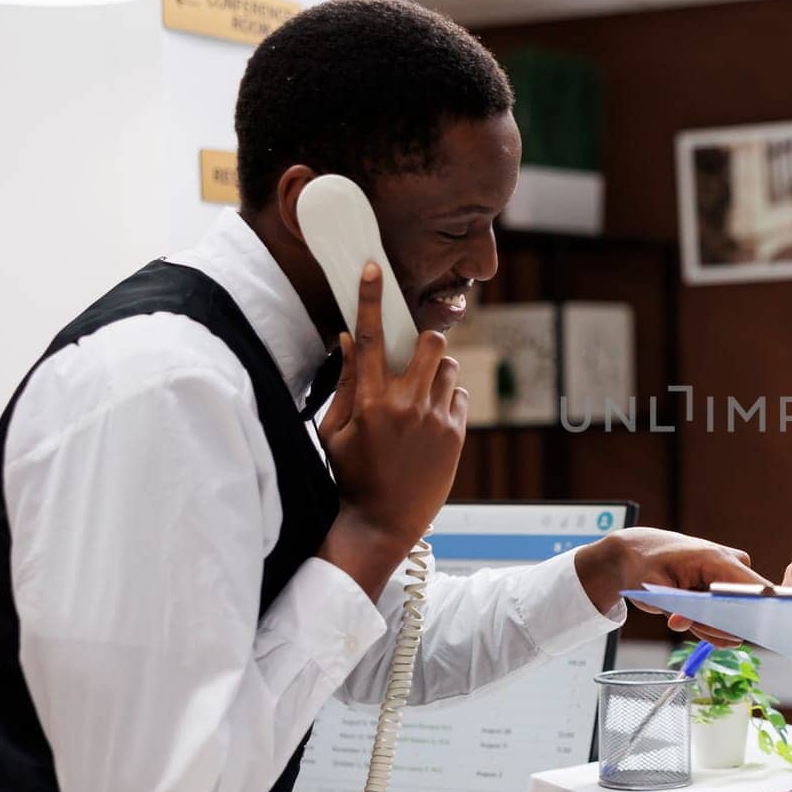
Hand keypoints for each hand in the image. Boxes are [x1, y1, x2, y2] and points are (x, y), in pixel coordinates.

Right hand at [317, 263, 466, 596]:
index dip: (369, 298)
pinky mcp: (456, 435)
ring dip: (434, 370)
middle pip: (430, 342)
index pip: (368, 338)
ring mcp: (435, 420)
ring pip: (449, 366)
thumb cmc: (350, 475)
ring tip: (418, 394)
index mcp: (369, 402)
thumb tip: (345, 337)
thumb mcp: (332, 430)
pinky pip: (459, 394)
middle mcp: (406, 406)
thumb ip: (343, 383)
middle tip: (413, 353)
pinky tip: (430, 418)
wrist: (381, 523)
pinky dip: (447, 396)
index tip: (372, 268)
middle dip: (424, 339)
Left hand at [575, 527, 769, 645]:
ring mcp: (733, 572)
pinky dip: (708, 622)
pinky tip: (689, 616)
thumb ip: (678, 610)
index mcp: (718, 559)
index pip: (757, 591)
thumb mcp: (653, 589)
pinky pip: (728, 614)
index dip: (759, 615)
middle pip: (747, 609)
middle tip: (685, 621)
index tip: (748, 634)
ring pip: (735, 616)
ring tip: (682, 614)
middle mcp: (733, 563)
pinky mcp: (728, 582)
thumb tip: (696, 628)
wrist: (638, 551)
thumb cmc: (644, 565)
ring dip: (709, 625)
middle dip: (718, 626)